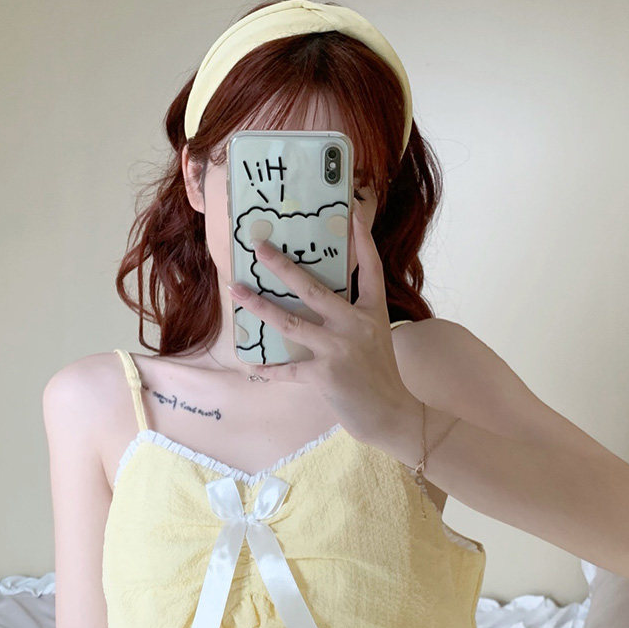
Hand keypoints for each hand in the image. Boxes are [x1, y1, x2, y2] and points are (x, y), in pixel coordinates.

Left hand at [225, 200, 413, 444]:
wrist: (391, 414)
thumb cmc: (381, 376)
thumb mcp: (376, 337)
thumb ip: (352, 317)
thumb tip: (315, 301)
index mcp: (372, 312)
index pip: (369, 268)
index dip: (363, 240)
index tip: (353, 213)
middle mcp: (355, 325)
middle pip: (312, 289)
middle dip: (282, 266)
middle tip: (259, 247)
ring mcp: (339, 349)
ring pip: (290, 322)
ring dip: (259, 306)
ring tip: (237, 290)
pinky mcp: (324, 375)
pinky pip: (288, 369)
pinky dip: (269, 368)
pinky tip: (252, 365)